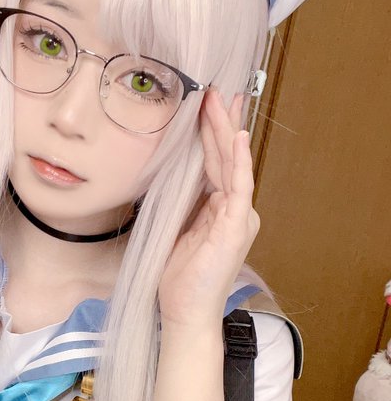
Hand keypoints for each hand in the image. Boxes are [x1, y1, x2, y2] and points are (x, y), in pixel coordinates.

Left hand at [158, 89, 259, 328]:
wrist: (184, 311)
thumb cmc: (177, 278)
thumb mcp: (172, 228)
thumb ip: (176, 201)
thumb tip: (161, 172)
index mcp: (219, 208)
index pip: (214, 162)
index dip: (210, 132)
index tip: (206, 103)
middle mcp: (234, 209)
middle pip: (224, 157)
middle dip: (219, 121)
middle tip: (214, 88)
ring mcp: (238, 216)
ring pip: (231, 164)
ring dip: (225, 130)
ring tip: (220, 100)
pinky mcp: (235, 226)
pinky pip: (239, 186)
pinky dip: (238, 161)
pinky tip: (237, 138)